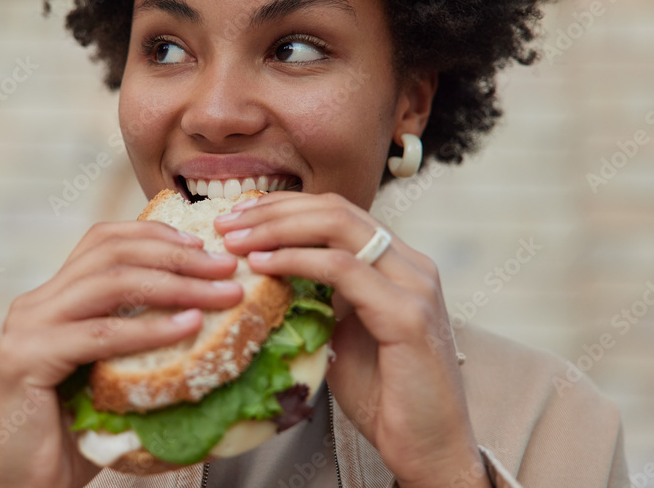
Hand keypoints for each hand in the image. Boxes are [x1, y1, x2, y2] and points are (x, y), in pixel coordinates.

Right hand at [0, 220, 243, 487]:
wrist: (25, 487)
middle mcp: (35, 303)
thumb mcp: (110, 373)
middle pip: (112, 255)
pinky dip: (148, 329)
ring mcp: (27, 328)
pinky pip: (100, 335)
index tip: (203, 245)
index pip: (104, 241)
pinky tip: (187, 327)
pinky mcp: (26, 359)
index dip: (155, 234)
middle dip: (176, 257)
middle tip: (225, 268)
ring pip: (110, 285)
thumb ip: (138, 339)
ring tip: (220, 296)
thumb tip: (207, 314)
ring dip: (175, 285)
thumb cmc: (75, 436)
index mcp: (52, 298)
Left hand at [213, 192, 489, 487]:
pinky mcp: (408, 314)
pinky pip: (343, 270)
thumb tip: (268, 270)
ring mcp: (414, 285)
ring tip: (234, 239)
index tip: (237, 215)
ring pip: (338, 228)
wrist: (427, 446)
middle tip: (226, 222)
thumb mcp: (342, 331)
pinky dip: (297, 261)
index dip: (284, 206)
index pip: (336, 212)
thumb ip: (319, 296)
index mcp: (398, 263)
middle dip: (274, 210)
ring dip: (277, 228)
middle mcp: (411, 264)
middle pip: (335, 210)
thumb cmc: (384, 395)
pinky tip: (262, 264)